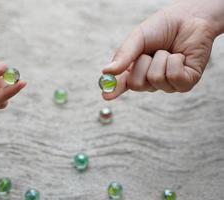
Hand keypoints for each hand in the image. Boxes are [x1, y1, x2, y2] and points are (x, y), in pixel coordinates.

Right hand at [102, 0, 223, 99]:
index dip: (114, 90)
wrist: (188, 18)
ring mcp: (168, 84)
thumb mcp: (137, 38)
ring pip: (156, 79)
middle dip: (142, 63)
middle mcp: (151, 81)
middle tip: (149, 53)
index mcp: (136, 71)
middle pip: (136, 84)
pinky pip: (174, 77)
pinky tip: (180, 56)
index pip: (123, 85)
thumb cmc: (162, 28)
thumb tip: (106, 72)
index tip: (105, 95)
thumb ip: (123, 55)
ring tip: (168, 51)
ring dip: (161, 58)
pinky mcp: (186, 83)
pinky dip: (175, 61)